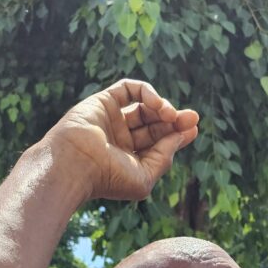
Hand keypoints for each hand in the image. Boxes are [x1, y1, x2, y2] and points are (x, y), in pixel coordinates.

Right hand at [45, 79, 199, 201]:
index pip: (158, 143)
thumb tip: (182, 136)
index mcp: (129, 160)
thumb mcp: (145, 176)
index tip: (193, 128)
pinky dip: (147, 92)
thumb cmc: (107, 178)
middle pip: (154, 124)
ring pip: (144, 107)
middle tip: (192, 117)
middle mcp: (120, 139)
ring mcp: (112, 119)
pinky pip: (130, 89)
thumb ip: (164, 156)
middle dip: (174, 120)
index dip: (177, 134)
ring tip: (172, 114)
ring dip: (163, 108)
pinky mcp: (104, 101)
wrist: (75, 164)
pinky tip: (157, 105)